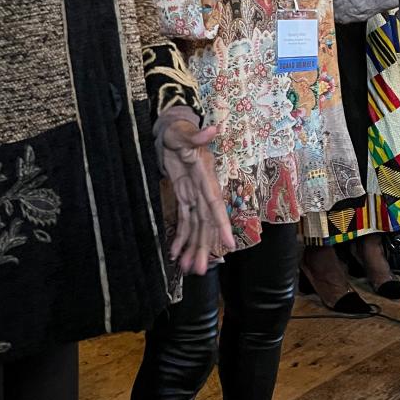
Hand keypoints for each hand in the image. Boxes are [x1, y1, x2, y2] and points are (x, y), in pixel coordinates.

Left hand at [160, 116, 234, 274]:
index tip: (228, 243)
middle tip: (200, 270)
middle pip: (205, 222)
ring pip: (196, 226)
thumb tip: (212, 130)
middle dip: (204, 246)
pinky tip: (177, 253)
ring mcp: (194, 194)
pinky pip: (184, 220)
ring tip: (189, 269)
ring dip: (193, 247)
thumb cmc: (179, 129)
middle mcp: (203, 189)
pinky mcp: (184, 196)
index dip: (221, 223)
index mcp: (205, 176)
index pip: (215, 203)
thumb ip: (196, 135)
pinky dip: (181, 237)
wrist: (171, 130)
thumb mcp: (183, 132)